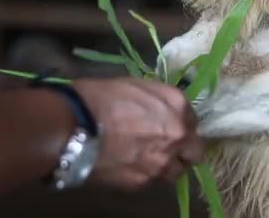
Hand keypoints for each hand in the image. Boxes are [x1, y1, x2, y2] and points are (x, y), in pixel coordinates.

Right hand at [71, 77, 205, 189]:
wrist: (73, 127)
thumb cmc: (99, 97)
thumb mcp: (134, 85)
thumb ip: (157, 100)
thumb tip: (161, 110)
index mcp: (176, 106)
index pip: (193, 119)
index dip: (179, 122)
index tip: (167, 123)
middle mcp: (178, 135)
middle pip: (195, 150)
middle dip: (183, 148)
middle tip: (165, 145)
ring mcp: (162, 162)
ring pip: (177, 170)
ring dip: (168, 164)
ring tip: (146, 158)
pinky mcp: (144, 182)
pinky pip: (153, 180)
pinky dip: (146, 174)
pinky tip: (129, 165)